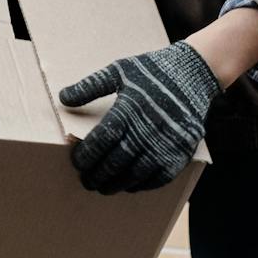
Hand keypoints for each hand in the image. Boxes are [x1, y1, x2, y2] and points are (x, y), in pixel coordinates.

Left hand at [56, 41, 220, 194]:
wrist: (193, 73)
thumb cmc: (152, 70)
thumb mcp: (119, 70)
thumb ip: (91, 86)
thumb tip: (63, 97)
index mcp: (130, 108)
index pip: (103, 139)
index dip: (87, 154)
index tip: (76, 163)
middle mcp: (148, 128)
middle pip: (117, 160)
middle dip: (98, 174)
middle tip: (86, 181)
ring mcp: (167, 142)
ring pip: (137, 173)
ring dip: (118, 184)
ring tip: (103, 188)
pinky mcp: (182, 150)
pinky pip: (161, 176)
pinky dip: (143, 185)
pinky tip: (130, 186)